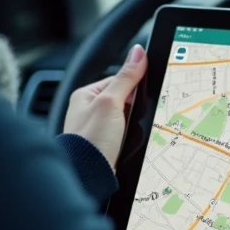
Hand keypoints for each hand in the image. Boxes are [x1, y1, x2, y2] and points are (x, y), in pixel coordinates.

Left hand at [63, 45, 147, 169]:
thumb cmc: (90, 140)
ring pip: (128, 121)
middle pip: (125, 102)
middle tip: (131, 120)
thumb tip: (139, 52)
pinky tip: (127, 147)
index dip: (134, 88)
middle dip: (134, 111)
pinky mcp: (106, 146)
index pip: (118, 80)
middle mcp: (89, 111)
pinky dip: (131, 141)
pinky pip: (126, 137)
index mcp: (86, 95)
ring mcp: (98, 130)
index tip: (143, 96)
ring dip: (133, 129)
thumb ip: (126, 77)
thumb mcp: (110, 102)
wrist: (86, 177)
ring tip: (126, 138)